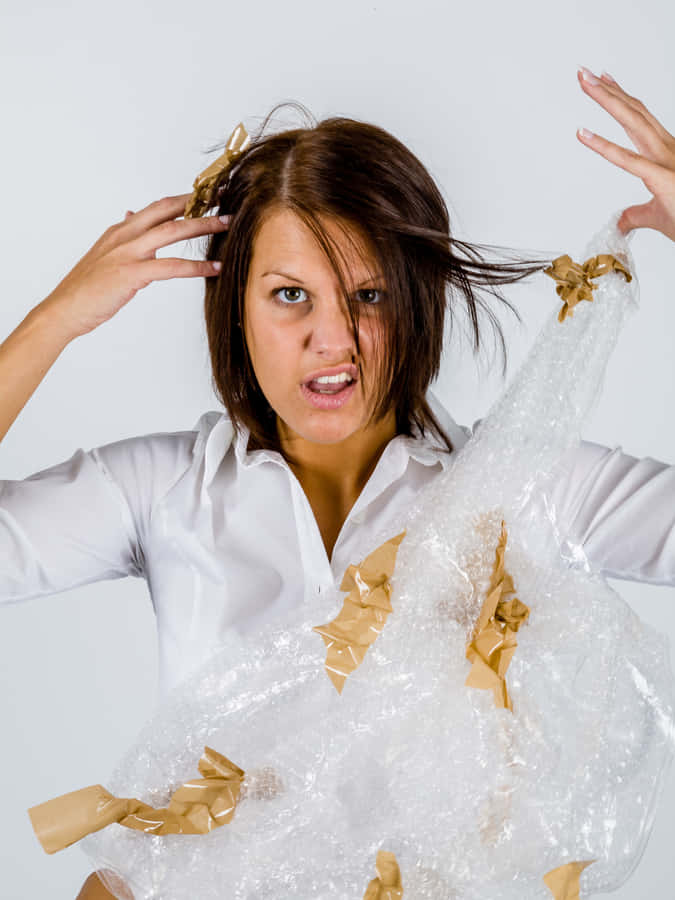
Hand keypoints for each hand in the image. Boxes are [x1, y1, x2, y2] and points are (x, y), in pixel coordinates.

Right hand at [40, 194, 229, 339]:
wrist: (64, 308)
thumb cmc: (86, 287)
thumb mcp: (105, 253)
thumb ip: (123, 234)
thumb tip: (130, 215)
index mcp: (120, 230)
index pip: (157, 207)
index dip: (184, 199)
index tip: (207, 195)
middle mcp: (125, 235)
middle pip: (168, 211)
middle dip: (199, 204)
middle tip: (224, 201)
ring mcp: (127, 253)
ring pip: (172, 231)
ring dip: (203, 227)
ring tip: (227, 226)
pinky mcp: (131, 274)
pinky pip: (171, 266)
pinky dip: (196, 266)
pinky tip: (214, 268)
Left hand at [576, 66, 674, 240]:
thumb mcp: (657, 215)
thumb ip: (637, 215)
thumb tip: (623, 222)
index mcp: (664, 154)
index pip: (640, 119)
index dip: (621, 98)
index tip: (604, 81)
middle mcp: (665, 150)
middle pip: (633, 112)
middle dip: (608, 91)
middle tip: (584, 72)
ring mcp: (664, 161)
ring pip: (632, 122)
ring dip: (606, 100)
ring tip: (584, 83)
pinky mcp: (660, 178)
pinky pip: (627, 159)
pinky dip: (602, 145)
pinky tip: (582, 133)